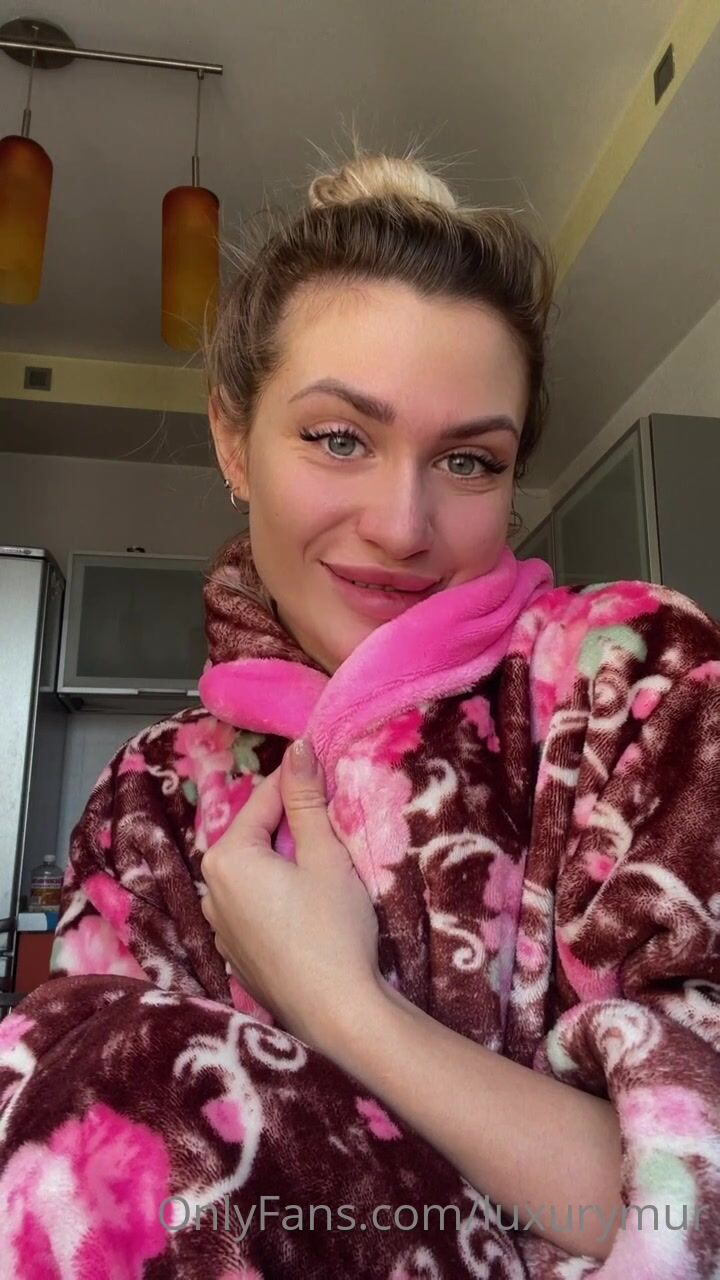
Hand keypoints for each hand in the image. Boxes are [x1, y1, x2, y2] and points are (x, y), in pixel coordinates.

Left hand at [200, 739, 381, 1047]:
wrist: (338, 1015)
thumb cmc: (334, 930)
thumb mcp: (325, 856)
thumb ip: (307, 799)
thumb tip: (298, 748)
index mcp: (227, 857)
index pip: (264, 799)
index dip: (299, 781)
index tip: (327, 767)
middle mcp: (210, 889)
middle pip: (255, 835)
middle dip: (292, 824)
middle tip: (335, 825)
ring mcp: (220, 926)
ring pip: (254, 871)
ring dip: (284, 860)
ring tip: (326, 867)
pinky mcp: (236, 954)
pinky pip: (253, 905)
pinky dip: (277, 895)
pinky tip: (310, 910)